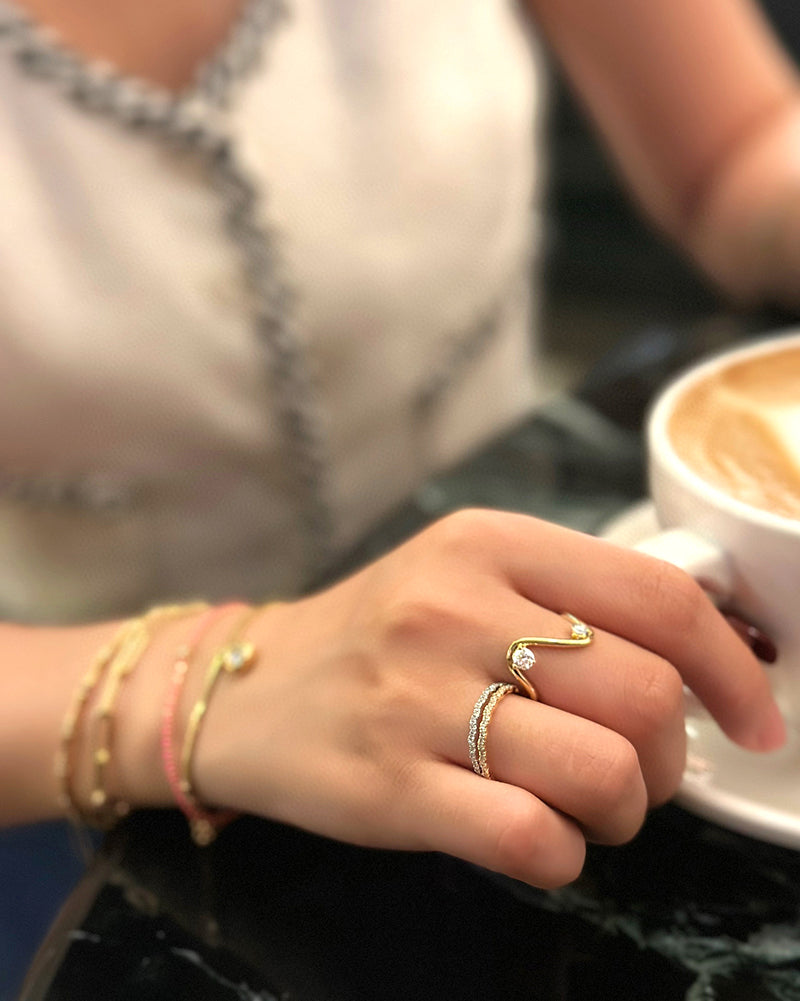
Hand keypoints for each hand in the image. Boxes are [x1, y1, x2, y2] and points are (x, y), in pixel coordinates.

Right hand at [191, 510, 784, 887]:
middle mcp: (455, 609)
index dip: (732, 664)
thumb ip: (571, 593)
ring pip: (604, 773)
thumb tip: (705, 645)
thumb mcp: (465, 573)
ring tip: (590, 806)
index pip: (658, 595)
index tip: (754, 716)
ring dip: (624, 811)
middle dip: (671, 756)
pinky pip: (534, 840)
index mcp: (489, 543)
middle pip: (646, 693)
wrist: (249, 689)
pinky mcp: (391, 786)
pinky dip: (565, 855)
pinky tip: (539, 838)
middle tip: (640, 770)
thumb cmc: (378, 634)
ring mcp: (419, 699)